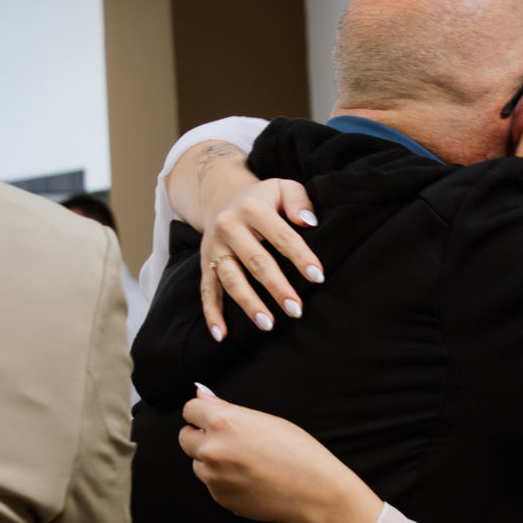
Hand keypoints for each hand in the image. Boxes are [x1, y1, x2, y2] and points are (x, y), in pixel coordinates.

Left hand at [180, 386, 381, 522]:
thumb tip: (200, 392)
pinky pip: (212, 484)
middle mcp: (212, 449)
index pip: (190, 410)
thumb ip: (225, 408)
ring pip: (197, 463)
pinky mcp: (219, 498)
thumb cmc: (297, 451)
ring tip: (245, 464)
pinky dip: (224, 482)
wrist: (314, 492)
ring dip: (211, 461)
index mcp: (223, 422)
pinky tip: (250, 481)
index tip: (212, 418)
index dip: (202, 413)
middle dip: (200, 436)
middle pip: (185, 437)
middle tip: (228, 441)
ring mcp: (213, 477)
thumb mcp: (264, 419)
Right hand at [198, 179, 322, 342]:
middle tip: (296, 309)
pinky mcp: (205, 264)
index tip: (317, 276)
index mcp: (252, 209)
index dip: (300, 257)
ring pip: (231, 279)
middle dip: (277, 287)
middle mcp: (229, 227)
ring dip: (249, 303)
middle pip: (256, 261)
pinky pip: (207, 291)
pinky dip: (212, 314)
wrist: (221, 197)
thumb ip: (298, 200)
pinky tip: (223, 335)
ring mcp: (214, 248)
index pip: (281, 236)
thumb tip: (309, 222)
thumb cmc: (263, 199)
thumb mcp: (282, 187)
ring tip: (268, 324)